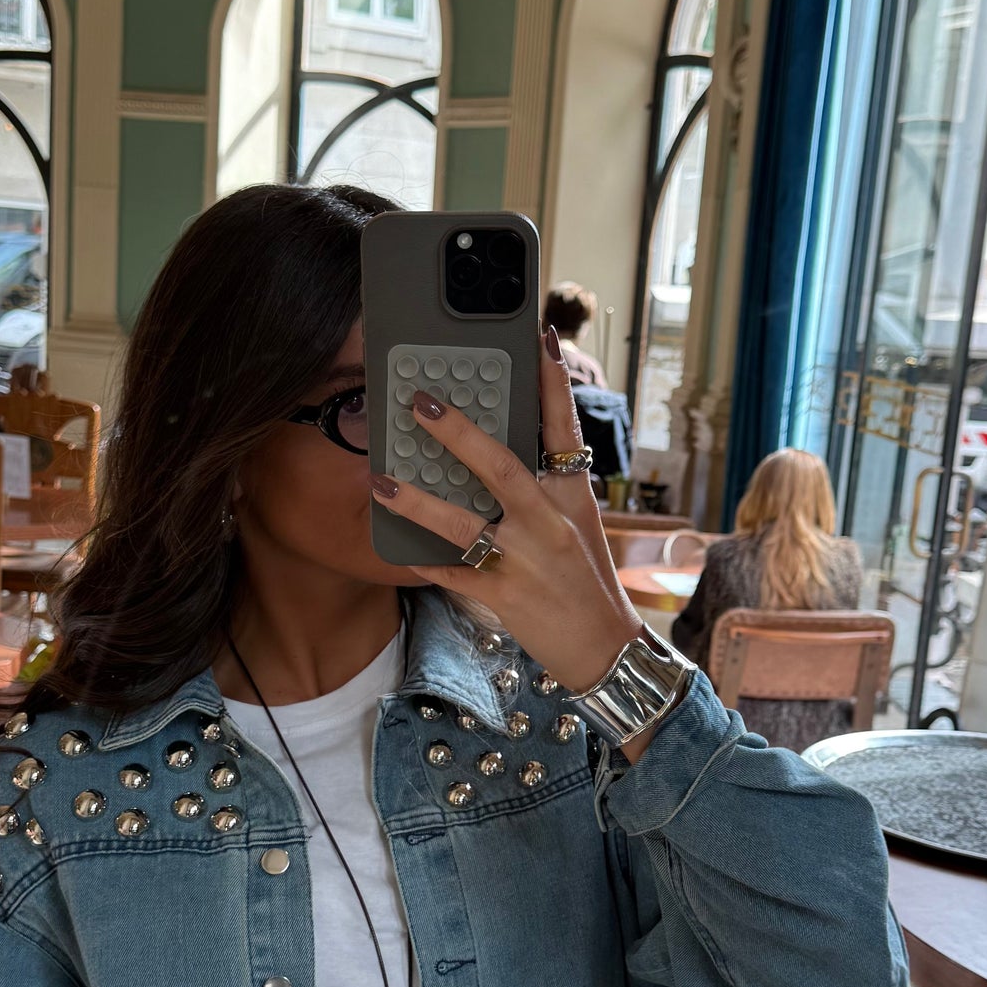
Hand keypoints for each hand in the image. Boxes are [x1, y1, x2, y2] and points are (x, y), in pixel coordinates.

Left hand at [371, 331, 639, 694]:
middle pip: (501, 467)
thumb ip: (547, 486)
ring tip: (381, 480)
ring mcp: (526, 561)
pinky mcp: (504, 597)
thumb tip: (501, 448)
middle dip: (457, 433)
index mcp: (572, 497)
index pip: (564, 428)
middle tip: (419, 403)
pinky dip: (422, 562)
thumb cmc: (587, 580)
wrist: (606, 648)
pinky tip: (396, 549)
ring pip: (464, 525)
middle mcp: (549, 523)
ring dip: (418, 502)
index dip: (553, 382)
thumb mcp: (579, 524)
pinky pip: (452, 575)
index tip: (540, 338)